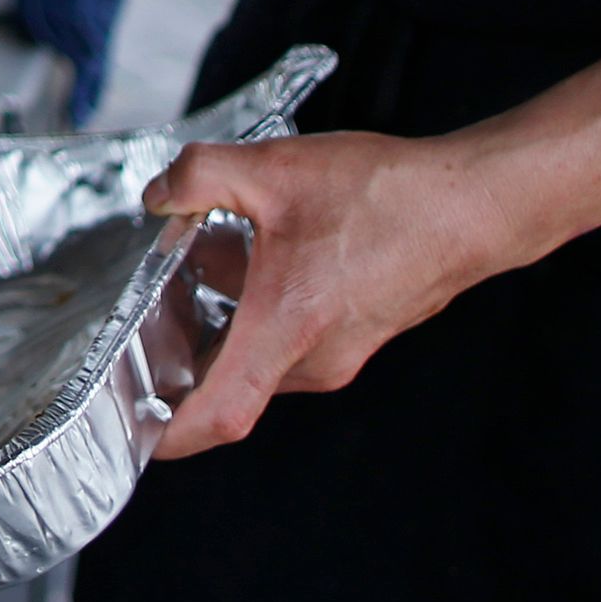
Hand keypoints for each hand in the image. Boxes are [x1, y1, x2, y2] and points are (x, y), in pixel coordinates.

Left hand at [141, 130, 534, 456]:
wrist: (470, 205)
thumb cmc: (386, 196)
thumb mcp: (274, 167)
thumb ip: (200, 175)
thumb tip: (160, 196)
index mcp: (286, 328)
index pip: (218, 416)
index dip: (166, 434)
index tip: (130, 429)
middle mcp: (314, 359)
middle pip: (228, 383)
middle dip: (182, 355)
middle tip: (147, 313)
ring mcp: (340, 354)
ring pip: (260, 355)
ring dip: (224, 323)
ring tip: (200, 262)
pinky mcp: (356, 337)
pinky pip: (290, 341)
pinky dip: (260, 312)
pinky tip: (255, 253)